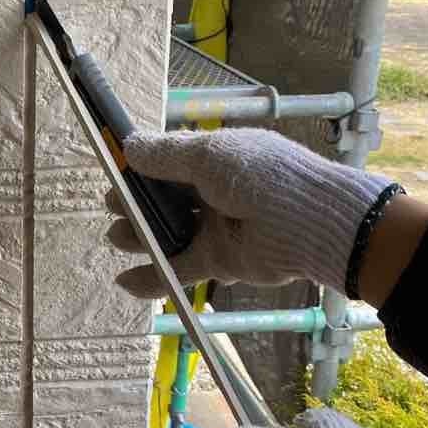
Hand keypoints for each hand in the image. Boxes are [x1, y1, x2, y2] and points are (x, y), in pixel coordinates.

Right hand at [106, 128, 392, 297]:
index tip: (113, 170)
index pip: (167, 162)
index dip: (139, 167)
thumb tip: (128, 145)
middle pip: (162, 199)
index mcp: (214, 159)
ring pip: (166, 233)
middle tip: (113, 206)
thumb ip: (166, 155)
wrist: (314, 225)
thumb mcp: (210, 157)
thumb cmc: (264, 178)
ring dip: (139, 236)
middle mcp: (213, 191)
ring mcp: (215, 227)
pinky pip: (179, 268)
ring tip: (119, 238)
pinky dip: (151, 277)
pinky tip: (126, 281)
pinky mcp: (219, 261)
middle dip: (133, 203)